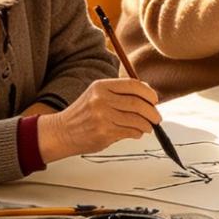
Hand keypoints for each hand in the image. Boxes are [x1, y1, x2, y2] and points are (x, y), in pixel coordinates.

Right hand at [37, 75, 160, 162]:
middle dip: (152, 112)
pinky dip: (137, 133)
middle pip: (137, 103)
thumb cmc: (83, 114)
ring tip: (148, 127)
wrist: (62, 132)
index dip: (148, 93)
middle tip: (157, 117)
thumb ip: (119, 93)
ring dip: (147, 124)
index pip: (133, 85)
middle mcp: (101, 99)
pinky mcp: (104, 132)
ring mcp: (102, 116)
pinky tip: (136, 132)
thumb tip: (148, 98)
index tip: (154, 100)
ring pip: (136, 119)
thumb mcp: (97, 95)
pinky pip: (130, 131)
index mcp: (101, 86)